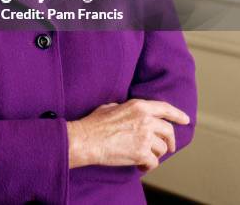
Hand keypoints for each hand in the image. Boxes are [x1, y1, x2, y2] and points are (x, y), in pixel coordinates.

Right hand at [66, 98, 190, 171]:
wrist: (87, 139)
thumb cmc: (95, 123)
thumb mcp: (111, 107)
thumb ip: (127, 109)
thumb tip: (131, 114)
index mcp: (138, 106)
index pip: (165, 108)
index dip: (177, 114)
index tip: (185, 120)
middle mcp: (146, 120)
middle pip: (168, 131)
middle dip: (169, 141)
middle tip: (167, 147)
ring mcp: (145, 137)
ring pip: (161, 148)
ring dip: (154, 154)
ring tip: (142, 157)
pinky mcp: (142, 153)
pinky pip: (154, 162)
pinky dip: (147, 166)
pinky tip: (139, 166)